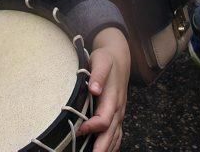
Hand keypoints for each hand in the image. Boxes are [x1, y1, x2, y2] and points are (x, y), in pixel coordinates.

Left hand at [77, 27, 129, 151]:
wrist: (119, 57)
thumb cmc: (106, 58)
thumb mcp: (101, 60)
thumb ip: (98, 74)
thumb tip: (94, 89)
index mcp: (113, 97)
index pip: (104, 119)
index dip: (93, 127)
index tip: (80, 130)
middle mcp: (118, 109)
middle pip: (111, 134)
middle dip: (102, 148)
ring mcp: (119, 113)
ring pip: (115, 137)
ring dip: (106, 148)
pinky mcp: (118, 115)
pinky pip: (117, 134)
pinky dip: (112, 145)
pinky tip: (104, 150)